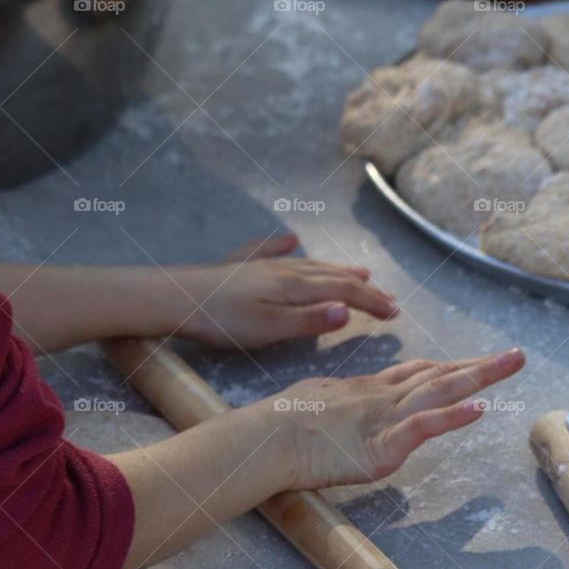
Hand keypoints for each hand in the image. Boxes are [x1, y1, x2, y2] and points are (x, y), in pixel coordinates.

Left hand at [160, 233, 398, 349]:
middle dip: (363, 288)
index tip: (394, 314)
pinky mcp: (237, 267)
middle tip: (387, 299)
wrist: (174, 297)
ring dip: (336, 269)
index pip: (343, 293)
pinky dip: (284, 246)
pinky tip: (290, 239)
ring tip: (358, 272)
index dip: (371, 303)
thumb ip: (308, 321)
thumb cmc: (220, 320)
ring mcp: (259, 265)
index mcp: (294, 287)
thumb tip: (347, 312)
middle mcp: (282, 270)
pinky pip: (268, 251)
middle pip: (331, 277)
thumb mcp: (268, 328)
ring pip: (308, 264)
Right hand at [254, 348, 525, 488]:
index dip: (447, 368)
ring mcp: (383, 420)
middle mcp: (380, 399)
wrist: (265, 438)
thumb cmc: (277, 427)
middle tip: (515, 355)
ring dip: (480, 378)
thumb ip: (334, 405)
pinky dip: (453, 418)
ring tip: (512, 364)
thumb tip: (336, 410)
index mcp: (365, 392)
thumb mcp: (312, 403)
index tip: (472, 363)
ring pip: (440, 392)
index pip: (416, 375)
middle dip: (479, 366)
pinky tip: (481, 409)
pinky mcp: (381, 447)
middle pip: (438, 376)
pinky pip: (424, 427)